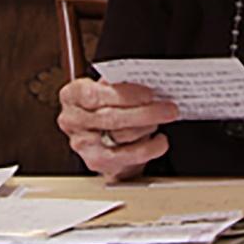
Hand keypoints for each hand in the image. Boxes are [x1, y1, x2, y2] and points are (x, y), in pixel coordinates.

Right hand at [57, 78, 178, 180]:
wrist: (98, 133)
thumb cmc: (105, 104)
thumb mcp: (108, 87)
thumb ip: (120, 83)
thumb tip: (148, 81)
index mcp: (73, 95)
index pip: (96, 95)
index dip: (126, 95)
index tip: (150, 93)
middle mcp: (73, 120)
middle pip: (112, 118)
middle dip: (146, 113)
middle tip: (170, 109)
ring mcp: (83, 143)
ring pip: (121, 136)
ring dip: (148, 127)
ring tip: (162, 120)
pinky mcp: (96, 162)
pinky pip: (127, 156)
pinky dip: (149, 148)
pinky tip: (159, 141)